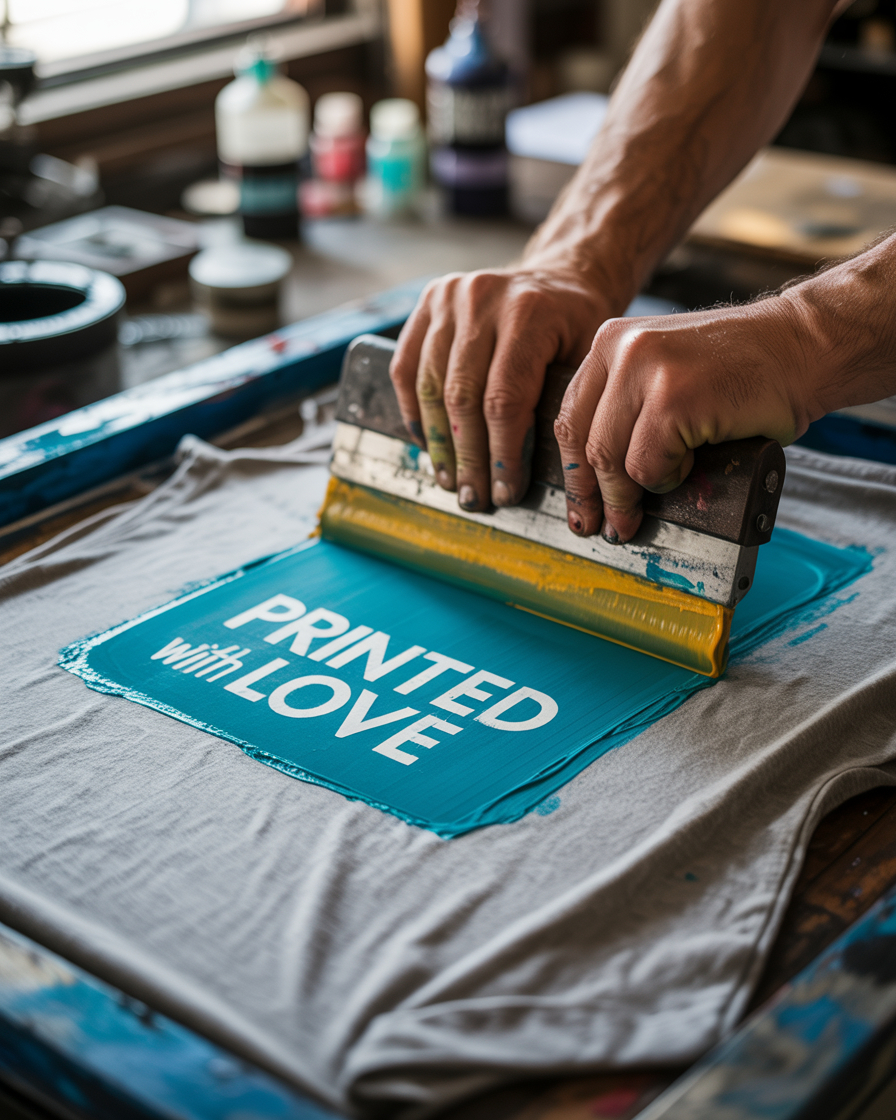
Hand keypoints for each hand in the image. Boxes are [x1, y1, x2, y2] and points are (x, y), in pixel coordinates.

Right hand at [389, 266, 614, 511]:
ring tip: (450, 479)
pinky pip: (406, 367)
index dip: (501, 454)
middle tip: (474, 497)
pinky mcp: (428, 301)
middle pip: (462, 398)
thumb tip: (538, 475)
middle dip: (468, 458)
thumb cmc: (577, 326)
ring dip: (439, 442)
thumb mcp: (588, 360)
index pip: (503, 400)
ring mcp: (450, 296)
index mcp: (529, 312)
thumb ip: (562, 406)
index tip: (505, 491)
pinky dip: (413, 410)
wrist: (561, 276)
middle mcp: (483, 298)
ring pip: (430, 386)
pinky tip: (428, 443)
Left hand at [554, 296, 821, 541]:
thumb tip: (599, 481)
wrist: (803, 346)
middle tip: (609, 527)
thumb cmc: (743, 370)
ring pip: (612, 459)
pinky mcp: (673, 397)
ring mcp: (645, 369)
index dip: (573, 471)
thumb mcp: (667, 373)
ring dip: (632, 495)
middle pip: (584, 442)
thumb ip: (628, 408)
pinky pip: (647, 465)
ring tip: (648, 510)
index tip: (581, 504)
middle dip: (595, 496)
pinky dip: (667, 479)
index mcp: (610, 341)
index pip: (570, 417)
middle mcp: (620, 348)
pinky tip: (691, 466)